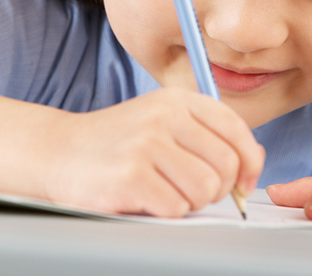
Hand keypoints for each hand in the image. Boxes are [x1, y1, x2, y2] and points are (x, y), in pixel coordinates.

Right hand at [40, 88, 264, 217]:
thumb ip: (206, 135)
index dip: (248, 162)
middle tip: (195, 192)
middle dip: (218, 189)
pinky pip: (176, 208)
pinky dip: (166, 212)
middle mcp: (164, 116)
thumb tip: (252, 160)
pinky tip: (146, 199)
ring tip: (167, 193)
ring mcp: (146, 144)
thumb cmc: (117, 143)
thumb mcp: (163, 123)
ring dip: (191, 201)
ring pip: (205, 189)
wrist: (58, 151)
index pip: (235, 129)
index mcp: (177, 99)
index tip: (242, 181)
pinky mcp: (131, 175)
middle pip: (225, 164)